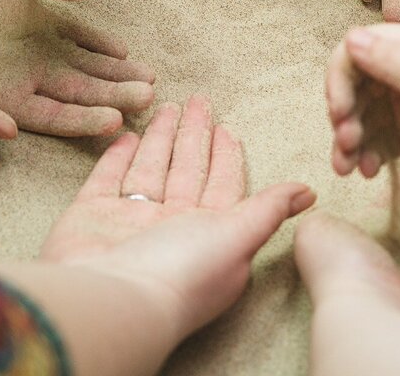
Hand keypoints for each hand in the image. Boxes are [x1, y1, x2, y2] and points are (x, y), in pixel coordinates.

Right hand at [0, 0, 154, 140]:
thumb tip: (6, 133)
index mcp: (14, 103)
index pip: (59, 117)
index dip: (87, 120)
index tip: (115, 121)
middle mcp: (36, 81)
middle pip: (84, 92)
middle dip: (118, 95)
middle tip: (149, 97)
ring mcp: (43, 53)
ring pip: (89, 65)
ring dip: (119, 72)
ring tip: (150, 78)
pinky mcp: (43, 24)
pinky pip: (78, 33)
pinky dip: (99, 40)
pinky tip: (122, 49)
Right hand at [40, 97, 314, 336]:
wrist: (110, 298)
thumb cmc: (181, 272)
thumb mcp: (238, 236)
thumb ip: (269, 209)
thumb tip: (310, 193)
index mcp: (209, 233)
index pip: (223, 184)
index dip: (227, 156)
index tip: (228, 129)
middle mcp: (170, 227)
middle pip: (187, 170)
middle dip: (194, 136)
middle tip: (199, 100)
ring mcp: (128, 222)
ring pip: (149, 170)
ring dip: (160, 139)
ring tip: (169, 106)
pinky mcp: (89, 217)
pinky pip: (107, 180)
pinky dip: (116, 158)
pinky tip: (127, 135)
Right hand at [326, 23, 399, 200]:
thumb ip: (397, 62)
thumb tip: (352, 38)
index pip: (359, 49)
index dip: (341, 78)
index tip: (340, 114)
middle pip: (359, 84)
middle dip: (343, 114)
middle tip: (346, 147)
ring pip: (368, 115)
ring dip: (351, 138)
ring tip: (349, 169)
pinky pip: (385, 139)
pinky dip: (370, 153)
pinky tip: (369, 171)